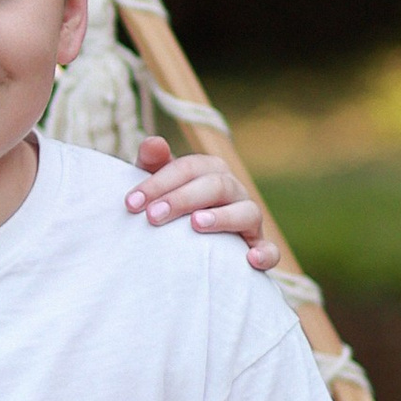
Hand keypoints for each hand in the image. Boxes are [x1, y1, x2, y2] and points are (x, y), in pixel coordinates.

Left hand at [125, 134, 277, 275]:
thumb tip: (152, 142)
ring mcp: (249, 217)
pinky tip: (249, 259)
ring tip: (196, 224)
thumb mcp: (158, 185)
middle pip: (215, 185)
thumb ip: (153, 164)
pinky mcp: (258, 246)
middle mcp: (233, 189)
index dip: (158, 183)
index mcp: (210, 170)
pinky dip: (264, 253)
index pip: (187, 168)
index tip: (131, 203)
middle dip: (182, 199)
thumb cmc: (171, 206)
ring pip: (247, 211)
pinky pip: (269, 250)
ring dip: (223, 218)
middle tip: (153, 216)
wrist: (191, 241)